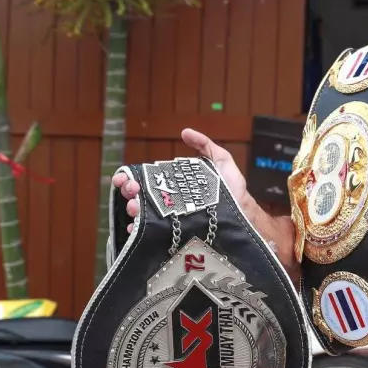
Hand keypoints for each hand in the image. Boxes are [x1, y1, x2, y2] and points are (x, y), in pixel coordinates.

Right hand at [110, 129, 248, 231]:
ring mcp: (170, 219)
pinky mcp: (175, 235)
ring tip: (135, 206)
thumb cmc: (232, 190)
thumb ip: (205, 145)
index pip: (146, 180)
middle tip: (131, 190)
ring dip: (133, 209)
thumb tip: (185, 132)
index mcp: (174, 185)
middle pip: (139, 196)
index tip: (124, 177)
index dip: (131, 178)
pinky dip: (140, 231)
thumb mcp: (221, 162)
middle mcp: (168, 201)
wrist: (243, 215)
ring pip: (142, 214)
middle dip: (129, 191)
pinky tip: (136, 227)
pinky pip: (152, 235)